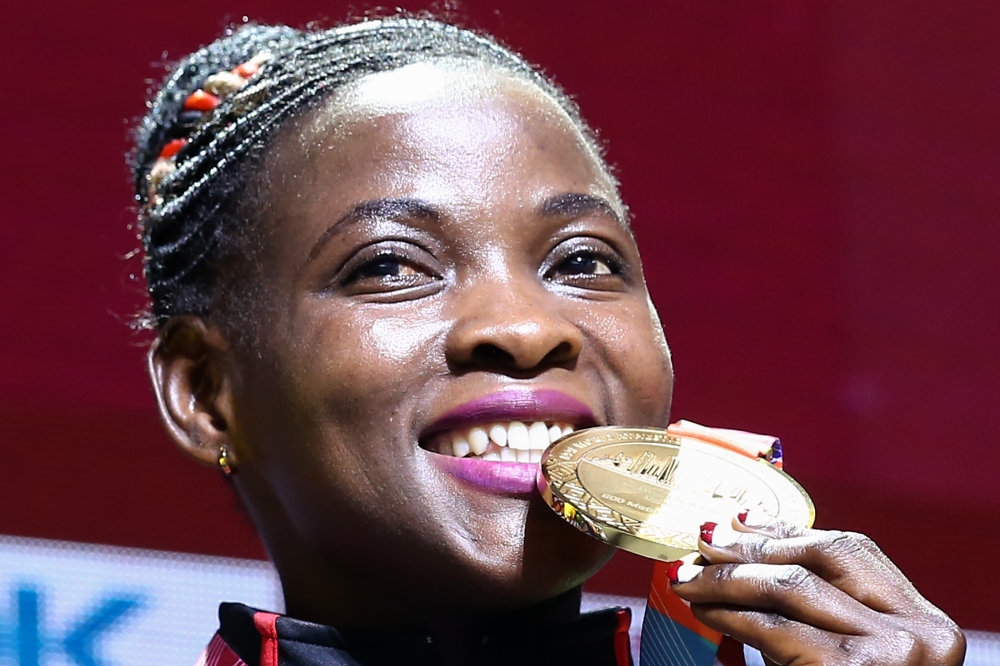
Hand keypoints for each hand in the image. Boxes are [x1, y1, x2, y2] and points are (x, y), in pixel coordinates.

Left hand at [667, 516, 965, 664]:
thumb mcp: (837, 646)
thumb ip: (809, 602)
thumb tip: (740, 535)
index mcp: (923, 620)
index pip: (849, 550)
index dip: (786, 530)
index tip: (736, 521)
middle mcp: (920, 633)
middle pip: (821, 558)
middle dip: (752, 547)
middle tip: (701, 543)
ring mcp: (893, 654)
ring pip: (792, 586)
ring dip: (729, 577)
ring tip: (689, 578)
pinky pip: (774, 628)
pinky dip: (731, 613)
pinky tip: (704, 609)